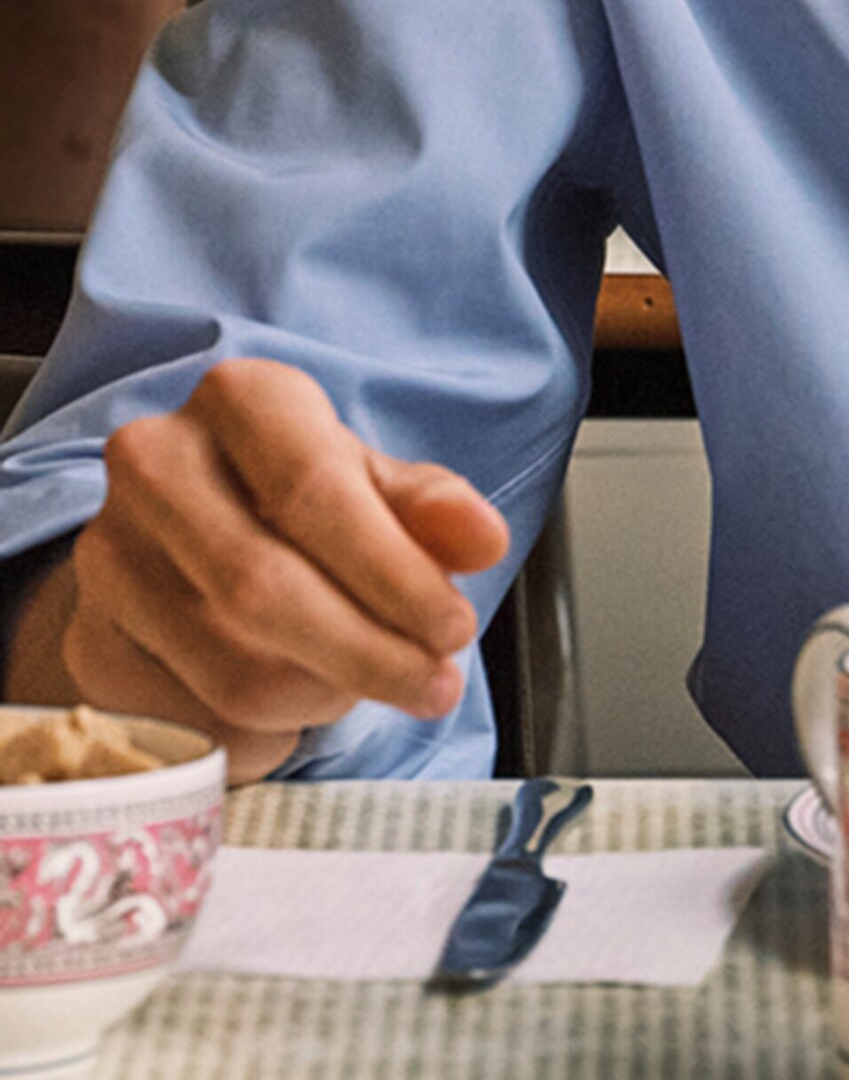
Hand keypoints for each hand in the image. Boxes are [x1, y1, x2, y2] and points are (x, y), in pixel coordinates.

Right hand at [10, 358, 506, 784]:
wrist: (185, 537)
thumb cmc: (298, 500)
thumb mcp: (373, 482)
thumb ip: (430, 507)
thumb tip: (482, 539)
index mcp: (239, 398)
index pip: (312, 491)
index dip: (391, 572)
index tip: (453, 629)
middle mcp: (153, 463)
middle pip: (264, 586)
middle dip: (368, 651)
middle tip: (436, 685)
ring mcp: (108, 558)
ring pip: (231, 665)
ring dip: (324, 692)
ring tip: (367, 681)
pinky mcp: (90, 645)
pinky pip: (195, 717)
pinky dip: (267, 727)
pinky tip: (298, 698)